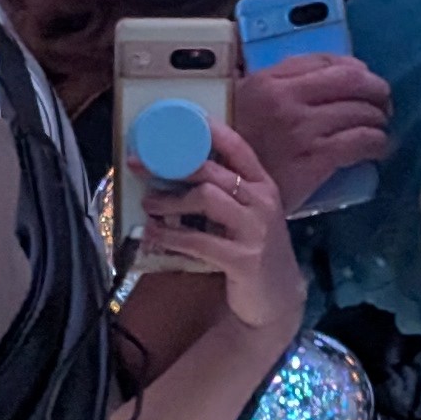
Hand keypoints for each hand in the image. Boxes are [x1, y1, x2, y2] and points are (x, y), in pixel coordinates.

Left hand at [137, 121, 305, 334]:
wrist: (278, 300)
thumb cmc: (255, 251)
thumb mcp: (249, 216)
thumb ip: (227, 193)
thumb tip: (180, 171)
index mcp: (263, 186)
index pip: (239, 148)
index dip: (211, 131)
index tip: (183, 119)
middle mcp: (262, 202)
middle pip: (213, 171)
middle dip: (173, 165)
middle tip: (142, 165)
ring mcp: (256, 230)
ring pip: (206, 199)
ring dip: (170, 200)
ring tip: (148, 204)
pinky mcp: (244, 259)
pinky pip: (199, 241)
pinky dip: (171, 236)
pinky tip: (154, 234)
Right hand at [235, 52, 393, 210]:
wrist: (228, 192)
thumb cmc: (240, 149)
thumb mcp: (249, 103)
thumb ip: (281, 83)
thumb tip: (334, 72)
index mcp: (268, 81)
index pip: (325, 60)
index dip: (355, 69)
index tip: (365, 79)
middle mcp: (285, 98)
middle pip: (350, 80)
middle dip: (376, 89)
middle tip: (383, 103)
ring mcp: (300, 128)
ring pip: (359, 111)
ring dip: (378, 119)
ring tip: (380, 127)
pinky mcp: (314, 157)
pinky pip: (359, 141)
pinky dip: (377, 142)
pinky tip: (378, 148)